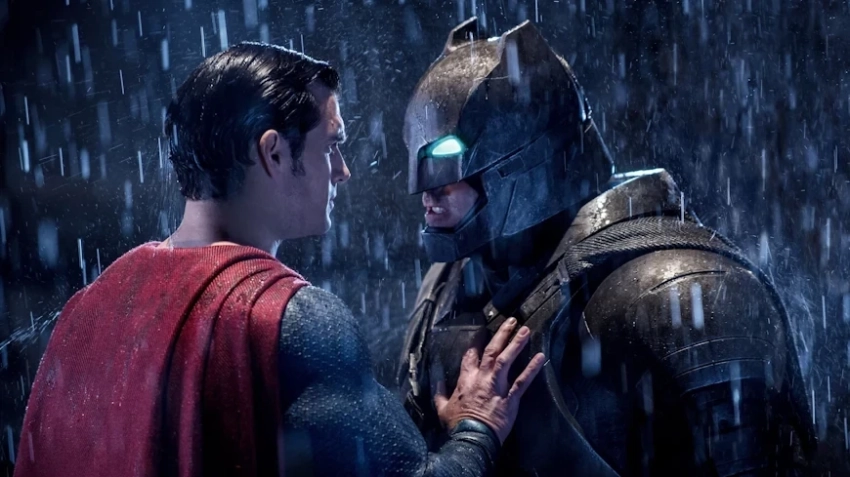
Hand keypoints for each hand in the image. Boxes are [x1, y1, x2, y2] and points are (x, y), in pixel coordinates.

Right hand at [433, 317, 545, 443]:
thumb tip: (435, 378)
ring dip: (516, 344)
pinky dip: (532, 369)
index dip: (477, 342)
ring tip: (525, 330)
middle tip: (512, 321)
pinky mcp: (511, 399)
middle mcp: (482, 378)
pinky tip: (540, 357)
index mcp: (466, 380)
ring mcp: (497, 387)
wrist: (472, 439)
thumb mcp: (441, 407)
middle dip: (502, 334)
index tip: (482, 331)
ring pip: (507, 360)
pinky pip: (522, 381)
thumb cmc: (457, 425)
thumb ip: (438, 391)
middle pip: (492, 351)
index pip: (471, 355)